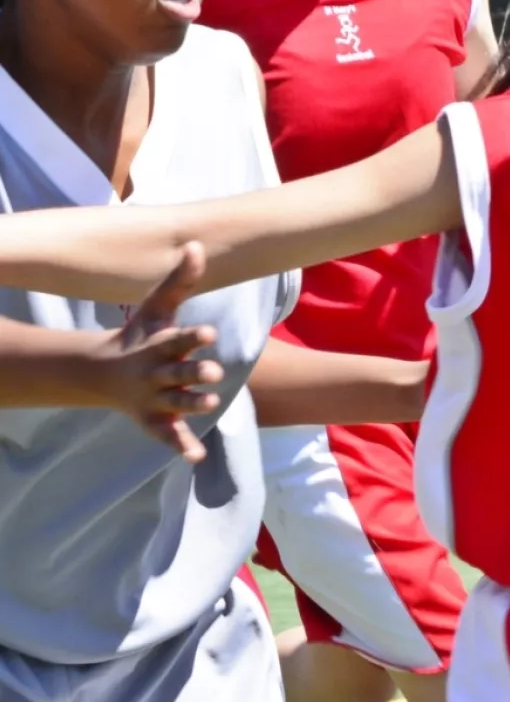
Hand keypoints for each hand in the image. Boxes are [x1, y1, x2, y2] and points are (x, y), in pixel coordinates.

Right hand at [96, 243, 222, 461]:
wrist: (102, 372)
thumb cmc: (138, 336)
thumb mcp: (157, 309)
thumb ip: (179, 282)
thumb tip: (196, 244)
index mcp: (159, 346)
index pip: (177, 340)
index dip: (193, 337)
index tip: (210, 332)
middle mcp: (157, 373)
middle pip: (178, 374)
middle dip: (195, 372)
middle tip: (214, 370)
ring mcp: (155, 399)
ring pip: (177, 404)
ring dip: (193, 405)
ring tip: (212, 404)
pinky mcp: (155, 421)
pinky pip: (168, 435)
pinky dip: (181, 446)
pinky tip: (196, 456)